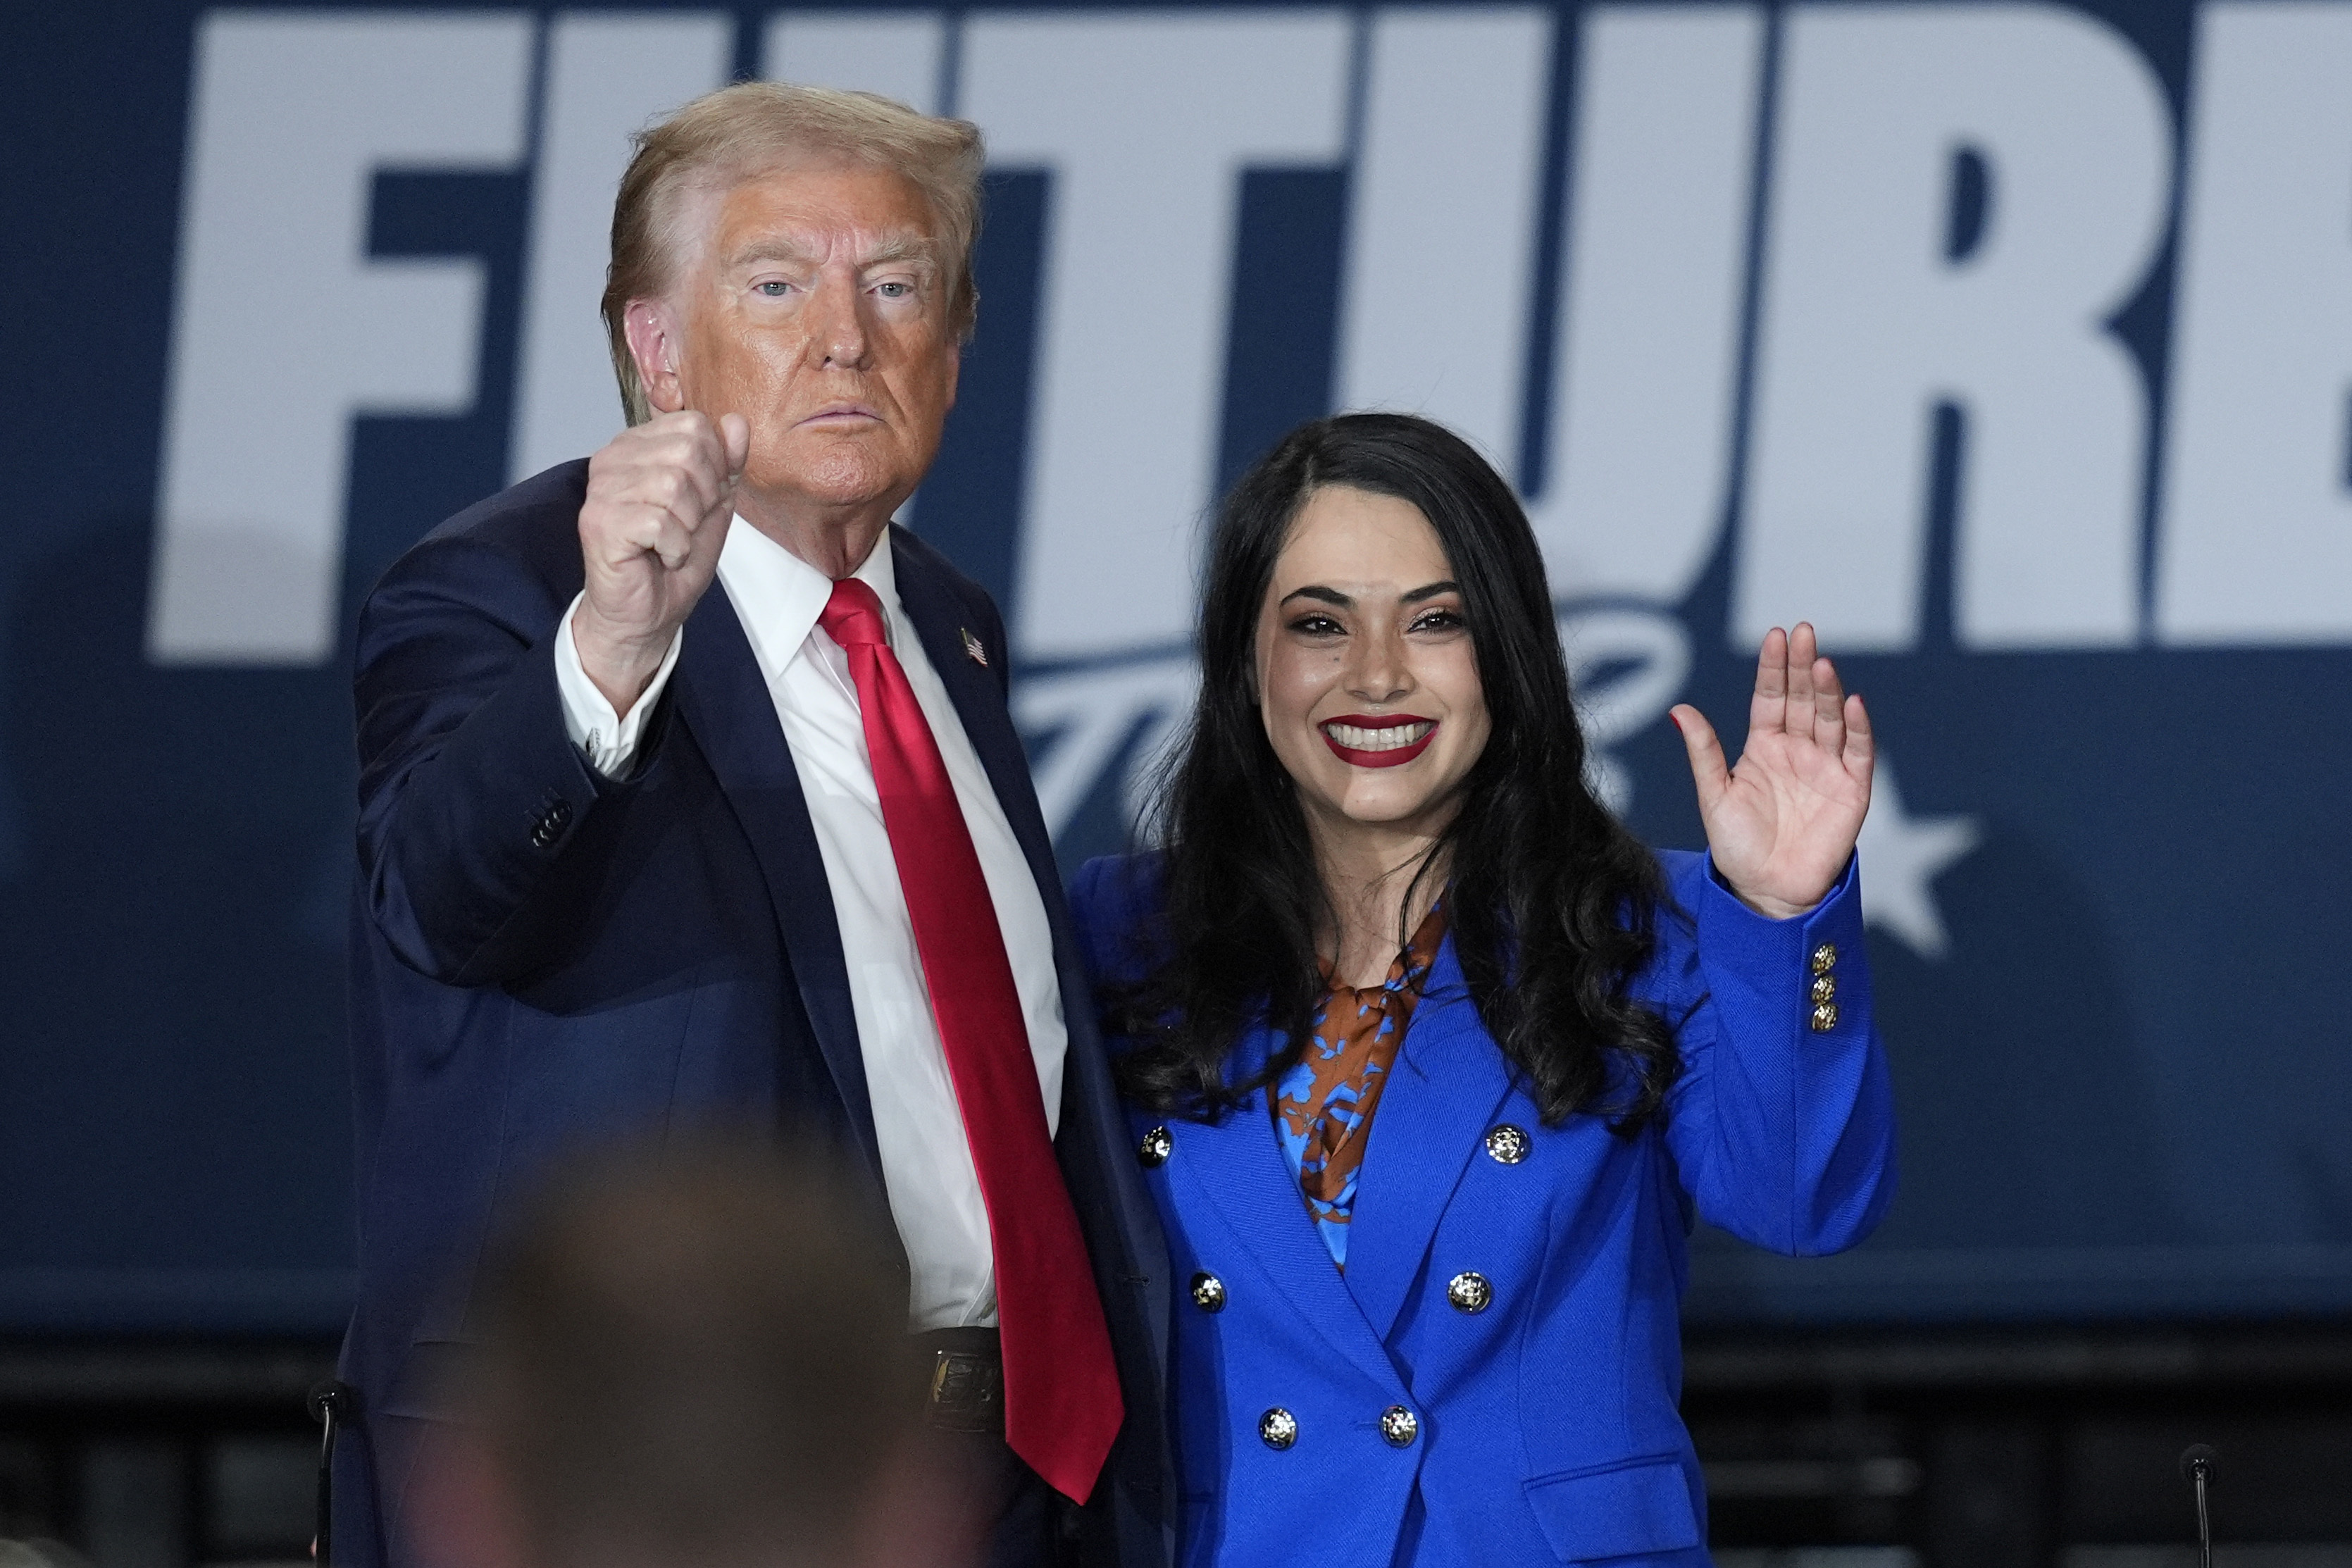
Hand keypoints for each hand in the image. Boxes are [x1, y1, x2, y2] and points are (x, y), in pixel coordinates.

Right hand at [574, 410, 750, 713]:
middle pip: (688, 452)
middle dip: (703, 499)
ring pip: (676, 486)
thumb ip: (726, 462)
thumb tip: (736, 421)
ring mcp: (601, 488)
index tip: (699, 502)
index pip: (694, 425)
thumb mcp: (714, 504)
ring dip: (688, 527)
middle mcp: (612, 457)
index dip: (714, 468)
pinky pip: (661, 522)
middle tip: (684, 527)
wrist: (647, 612)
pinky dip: (674, 548)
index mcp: (637, 444)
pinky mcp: (600, 521)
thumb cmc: (673, 558)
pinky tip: (658, 556)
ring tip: (670, 543)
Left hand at [1669, 623, 1871, 918]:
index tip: (1775, 636)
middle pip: (1803, 699)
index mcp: (1764, 747)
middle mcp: (1798, 751)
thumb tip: (1678, 708)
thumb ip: (1703, 751)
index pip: (1771, 697)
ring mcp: (1827, 768)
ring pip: (1830, 719)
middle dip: (1803, 666)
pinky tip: (1853, 703)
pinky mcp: (1851, 791)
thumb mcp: (1714, 794)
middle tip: (1803, 632)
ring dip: (1828, 691)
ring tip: (1821, 661)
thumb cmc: (1738, 846)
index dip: (1774, 668)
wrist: (1766, 892)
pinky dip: (1858, 729)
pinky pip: (1858, 753)